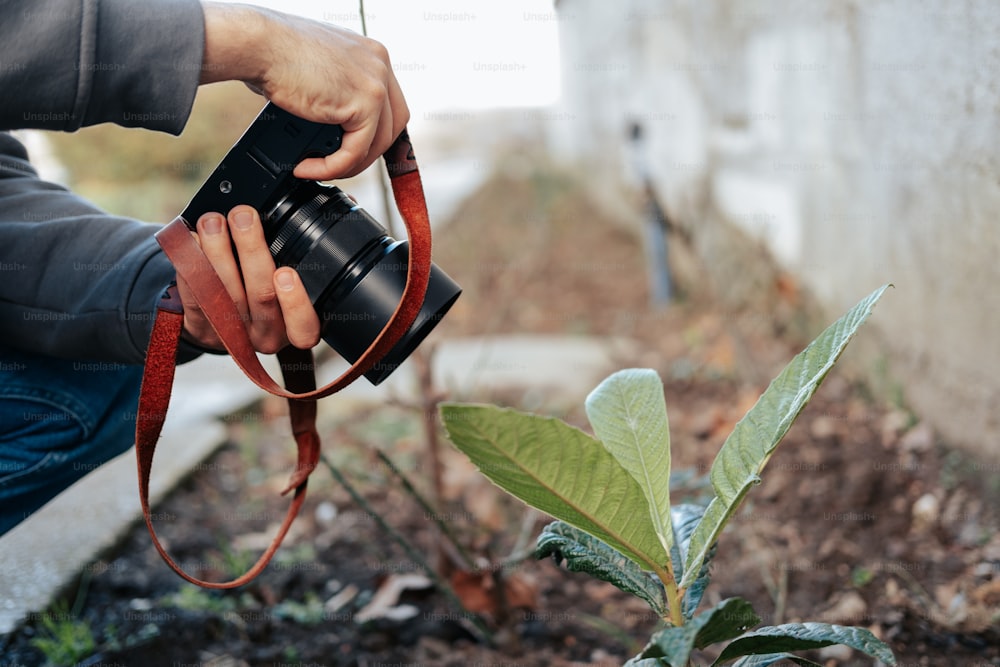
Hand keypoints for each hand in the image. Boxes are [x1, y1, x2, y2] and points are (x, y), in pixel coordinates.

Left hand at [177, 206, 320, 353]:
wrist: (224, 320)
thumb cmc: (269, 289)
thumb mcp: (298, 280)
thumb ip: (310, 252)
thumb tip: (334, 203)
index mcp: (297, 328)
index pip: (304, 327)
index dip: (295, 302)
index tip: (286, 272)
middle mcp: (267, 335)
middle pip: (260, 297)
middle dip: (251, 251)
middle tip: (243, 216)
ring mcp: (233, 334)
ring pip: (225, 293)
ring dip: (216, 251)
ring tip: (213, 220)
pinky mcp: (201, 327)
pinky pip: (195, 296)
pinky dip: (190, 264)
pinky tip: (191, 239)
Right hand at [200, 2, 408, 180]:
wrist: (258, 44)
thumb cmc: (271, 52)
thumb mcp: (318, 70)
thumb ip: (336, 92)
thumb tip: (332, 126)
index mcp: (371, 54)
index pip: (389, 104)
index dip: (373, 132)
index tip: (352, 149)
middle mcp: (379, 64)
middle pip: (393, 125)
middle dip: (367, 151)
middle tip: (339, 164)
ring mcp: (376, 83)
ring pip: (378, 143)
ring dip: (348, 164)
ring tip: (317, 168)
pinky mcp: (365, 103)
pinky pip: (356, 150)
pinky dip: (333, 166)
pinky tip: (308, 166)